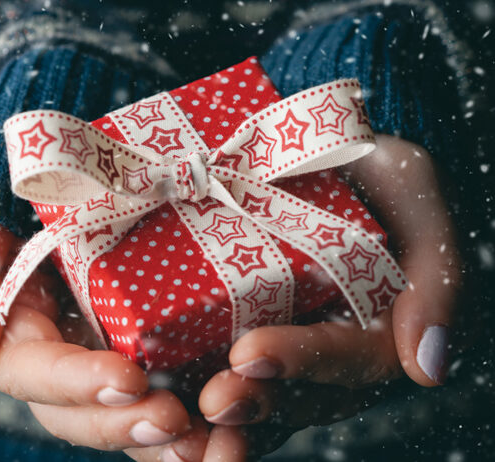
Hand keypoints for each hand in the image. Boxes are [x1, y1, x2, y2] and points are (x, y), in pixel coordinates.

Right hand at [0, 215, 247, 460]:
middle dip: (130, 426)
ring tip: (218, 446)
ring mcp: (110, 372)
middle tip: (174, 422)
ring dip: (175, 443)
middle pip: (92, 419)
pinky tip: (235, 427)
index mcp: (25, 350)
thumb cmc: (8, 244)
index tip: (125, 379)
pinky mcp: (151, 363)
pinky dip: (204, 421)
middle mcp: (68, 375)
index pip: (44, 377)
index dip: (79, 384)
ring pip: (136, 424)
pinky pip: (174, 401)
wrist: (58, 229)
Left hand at [197, 134, 461, 457]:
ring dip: (219, 418)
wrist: (319, 152)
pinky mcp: (239, 323)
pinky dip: (190, 389)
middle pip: (297, 393)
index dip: (304, 360)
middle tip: (210, 402)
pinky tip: (154, 397)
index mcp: (376, 323)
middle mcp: (326, 344)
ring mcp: (282, 337)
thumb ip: (435, 273)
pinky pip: (219, 368)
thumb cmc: (371, 170)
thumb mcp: (412, 196)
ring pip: (259, 396)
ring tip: (174, 427)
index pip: (349, 356)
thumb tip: (429, 369)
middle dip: (254, 401)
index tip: (250, 353)